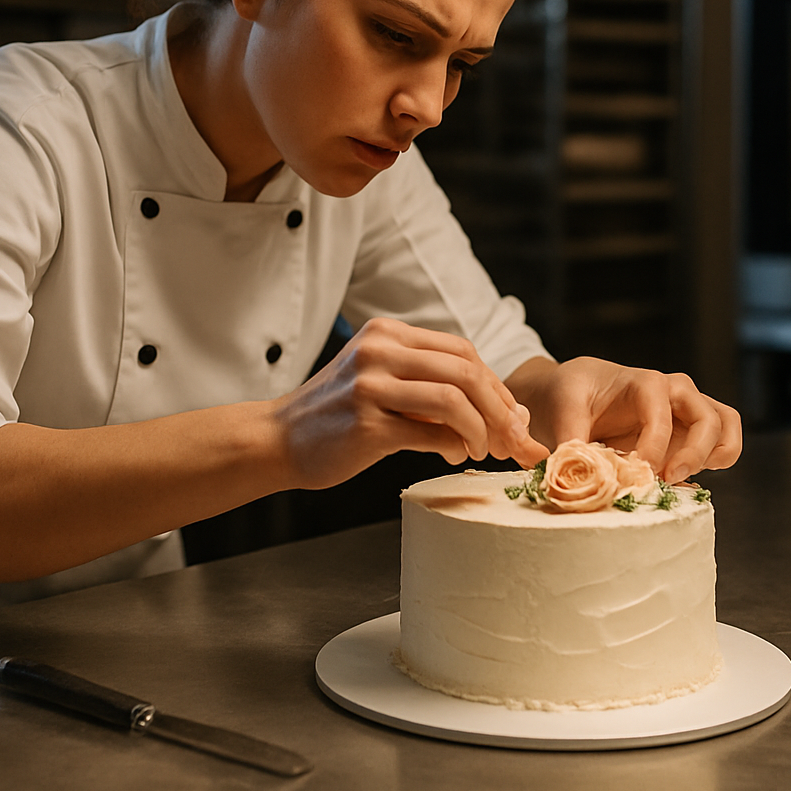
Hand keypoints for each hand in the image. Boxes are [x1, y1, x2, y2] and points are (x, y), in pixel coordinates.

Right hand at [271, 318, 550, 488]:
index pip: (461, 350)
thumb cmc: (337, 418)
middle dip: (500, 409)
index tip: (511, 417)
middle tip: (512, 440)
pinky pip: (430, 432)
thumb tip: (506, 411)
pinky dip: (454, 445)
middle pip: (466, 370)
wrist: (278, 440)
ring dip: (481, 429)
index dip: (495, 385)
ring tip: (482, 450)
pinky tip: (455, 455)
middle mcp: (379, 350)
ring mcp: (370, 385)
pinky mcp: (366, 422)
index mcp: (386, 334)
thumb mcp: (382, 384)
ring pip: (454, 398)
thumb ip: (431, 387)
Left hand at [508, 357, 740, 483]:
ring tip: (683, 478)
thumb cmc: (573, 391)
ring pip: (725, 426)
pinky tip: (685, 477)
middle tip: (667, 480)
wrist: (578, 387)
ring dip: (715, 455)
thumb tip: (574, 471)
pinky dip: (716, 460)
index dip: (654, 448)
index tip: (635, 472)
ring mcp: (688, 409)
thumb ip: (570, 436)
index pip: (663, 416)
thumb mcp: (563, 406)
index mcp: (646, 382)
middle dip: (695, 454)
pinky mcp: (691, 430)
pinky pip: (722, 440)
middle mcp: (675, 392)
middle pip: (709, 419)